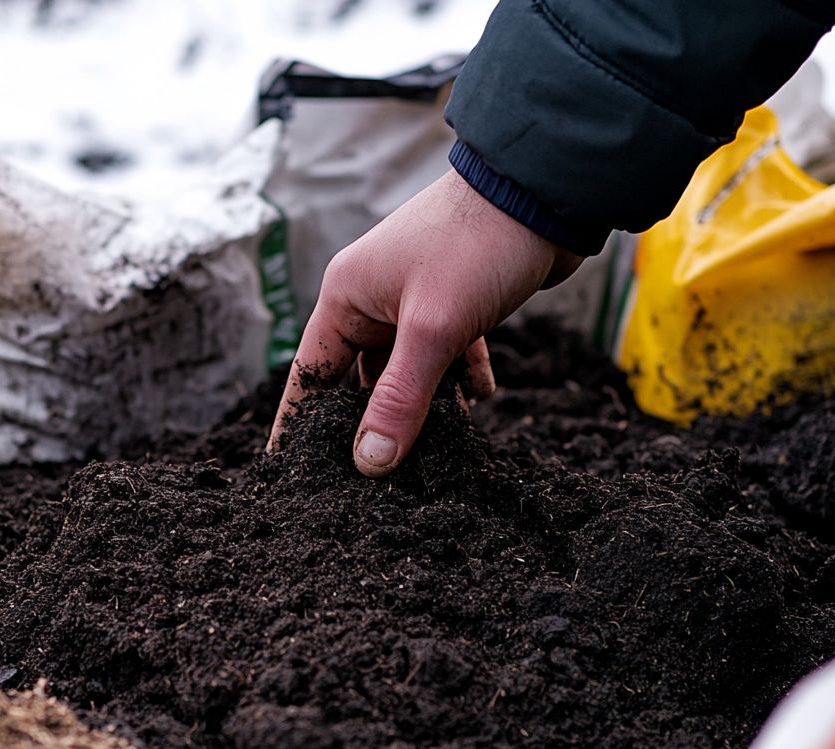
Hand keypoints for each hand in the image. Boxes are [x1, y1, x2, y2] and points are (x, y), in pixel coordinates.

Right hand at [267, 168, 581, 475]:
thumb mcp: (433, 329)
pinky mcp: (454, 303)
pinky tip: (480, 394)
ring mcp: (415, 301)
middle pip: (360, 379)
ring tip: (441, 444)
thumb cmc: (476, 244)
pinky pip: (445, 355)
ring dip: (426, 403)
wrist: (544, 191)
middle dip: (376, 420)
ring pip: (408, 371)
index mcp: (348, 297)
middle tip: (381, 471)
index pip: (310, 373)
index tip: (290, 468)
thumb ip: (400, 398)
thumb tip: (370, 461)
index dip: (299, 422)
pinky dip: (460, 378)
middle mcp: (373, 299)